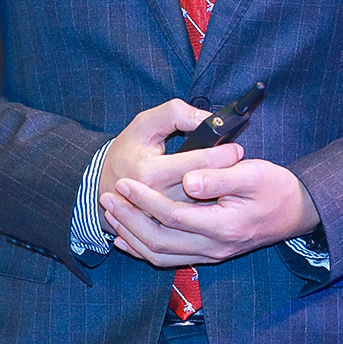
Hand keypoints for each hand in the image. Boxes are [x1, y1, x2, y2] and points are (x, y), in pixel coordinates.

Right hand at [97, 100, 243, 230]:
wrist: (102, 182)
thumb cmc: (127, 149)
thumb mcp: (146, 123)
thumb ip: (176, 114)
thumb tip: (207, 119)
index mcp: (151, 172)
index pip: (198, 164)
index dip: (223, 154)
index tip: (237, 148)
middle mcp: (156, 199)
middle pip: (203, 189)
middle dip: (225, 175)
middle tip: (240, 164)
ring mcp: (159, 218)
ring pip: (201, 209)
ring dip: (219, 195)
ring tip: (230, 181)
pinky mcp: (163, 229)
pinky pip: (192, 223)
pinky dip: (206, 211)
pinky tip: (215, 199)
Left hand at [101, 158, 320, 267]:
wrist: (296, 211)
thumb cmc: (276, 187)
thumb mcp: (254, 173)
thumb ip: (219, 176)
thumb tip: (189, 179)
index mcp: (223, 225)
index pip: (172, 216)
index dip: (144, 199)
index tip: (125, 181)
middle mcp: (214, 246)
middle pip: (159, 240)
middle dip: (129, 218)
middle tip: (108, 196)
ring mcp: (211, 254)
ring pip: (160, 255)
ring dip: (132, 234)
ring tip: (112, 213)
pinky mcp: (208, 254)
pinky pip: (169, 259)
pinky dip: (143, 250)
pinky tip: (127, 237)